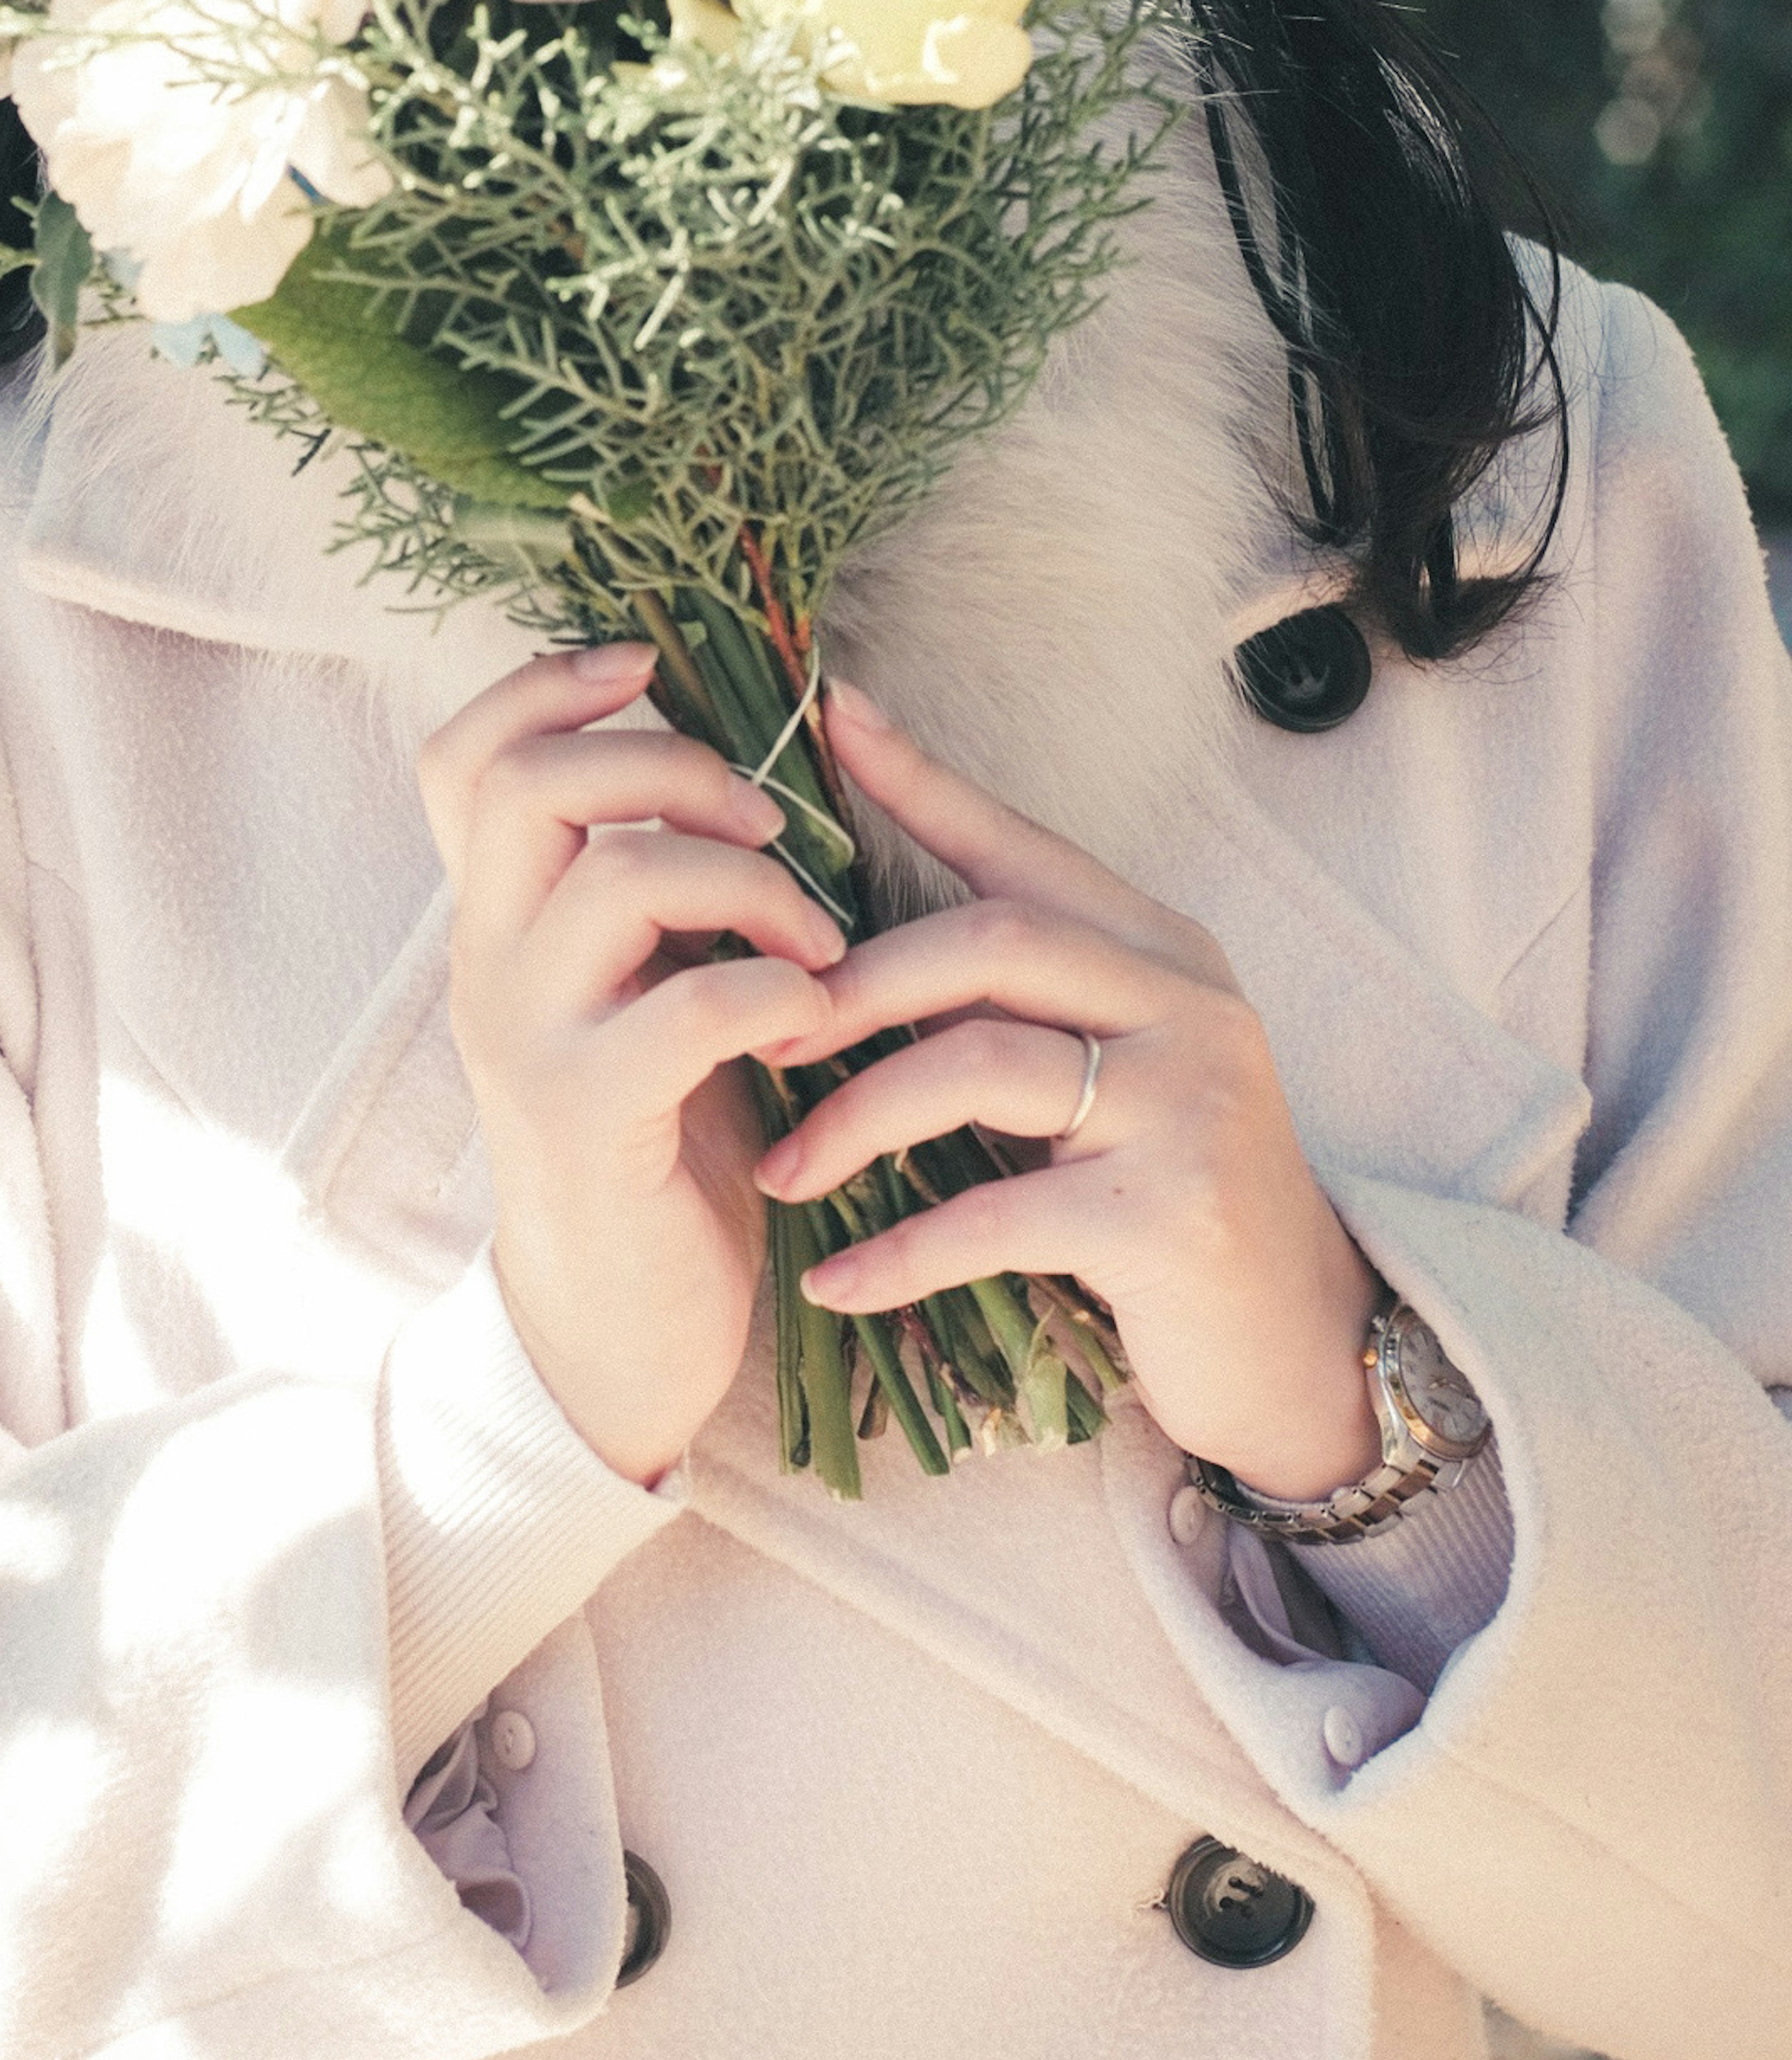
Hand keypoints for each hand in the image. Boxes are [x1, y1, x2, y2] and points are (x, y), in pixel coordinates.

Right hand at [419, 645, 847, 1485]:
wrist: (618, 1328)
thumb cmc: (662, 1141)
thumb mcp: (644, 987)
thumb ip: (657, 891)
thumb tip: (736, 766)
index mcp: (501, 919)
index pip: (465, 757)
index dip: (544, 684)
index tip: (645, 666)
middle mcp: (487, 964)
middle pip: (529, 783)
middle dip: (667, 764)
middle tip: (769, 819)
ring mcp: (527, 1040)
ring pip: (621, 878)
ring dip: (751, 881)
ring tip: (817, 938)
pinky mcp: (589, 1120)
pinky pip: (690, 1007)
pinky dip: (776, 989)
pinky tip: (817, 1020)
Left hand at [754, 685, 1380, 1499]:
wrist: (1302, 1344)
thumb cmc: (1171, 1200)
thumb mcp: (1111, 1072)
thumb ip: (1021, 1002)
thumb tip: (861, 948)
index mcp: (1164, 952)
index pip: (1023, 850)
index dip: (925, 783)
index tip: (829, 716)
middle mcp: (1189, 1005)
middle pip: (987, 943)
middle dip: (853, 986)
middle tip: (756, 1034)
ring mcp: (1190, 1105)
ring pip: (981, 1063)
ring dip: (856, 1118)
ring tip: (782, 1172)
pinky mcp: (1174, 1216)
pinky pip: (996, 1214)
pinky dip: (900, 1251)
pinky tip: (835, 1280)